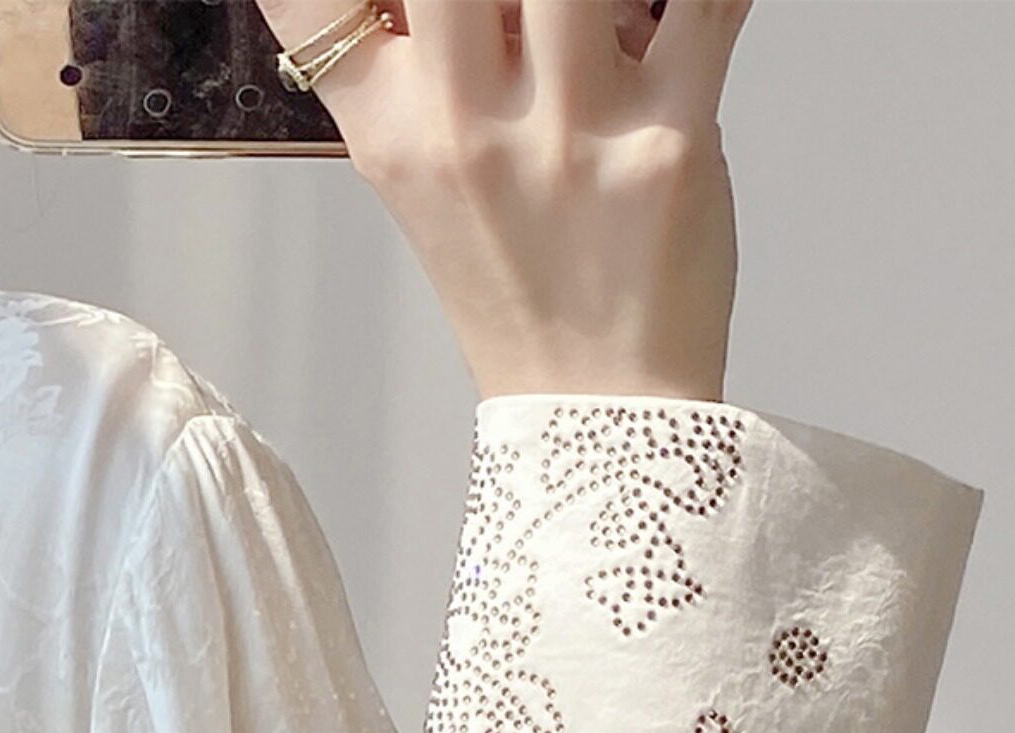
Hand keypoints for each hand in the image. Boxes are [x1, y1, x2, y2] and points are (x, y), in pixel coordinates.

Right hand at [259, 0, 751, 401]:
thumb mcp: (424, 183)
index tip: (403, 9)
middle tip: (524, 13)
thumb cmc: (522, 297)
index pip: (310, 9)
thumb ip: (420, 66)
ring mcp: (568, 131)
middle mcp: (467, 130)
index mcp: (395, 135)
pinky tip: (685, 8)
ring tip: (605, 20)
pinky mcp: (670, 136)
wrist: (596, 409)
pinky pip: (704, 2)